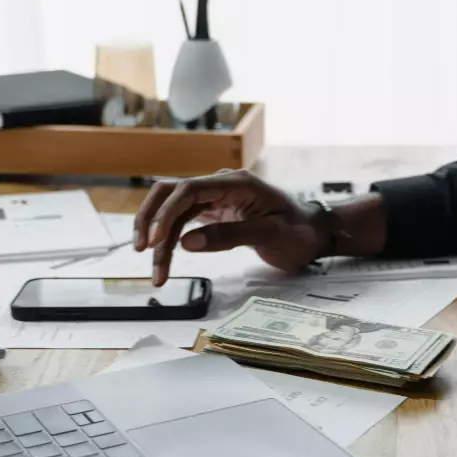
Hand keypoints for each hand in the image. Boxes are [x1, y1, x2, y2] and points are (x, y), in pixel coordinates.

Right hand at [133, 171, 324, 284]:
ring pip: (173, 211)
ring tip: (157, 273)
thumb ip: (230, 236)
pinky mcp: (214, 213)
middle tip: (142, 251)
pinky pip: (183, 221)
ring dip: (159, 237)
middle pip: (171, 194)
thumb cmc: (299, 232)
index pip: (188, 190)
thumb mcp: (270, 235)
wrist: (314, 232)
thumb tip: (188, 241)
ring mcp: (216, 198)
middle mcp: (221, 185)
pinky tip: (165, 260)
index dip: (166, 214)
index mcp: (236, 183)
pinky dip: (171, 240)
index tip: (154, 241)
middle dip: (151, 220)